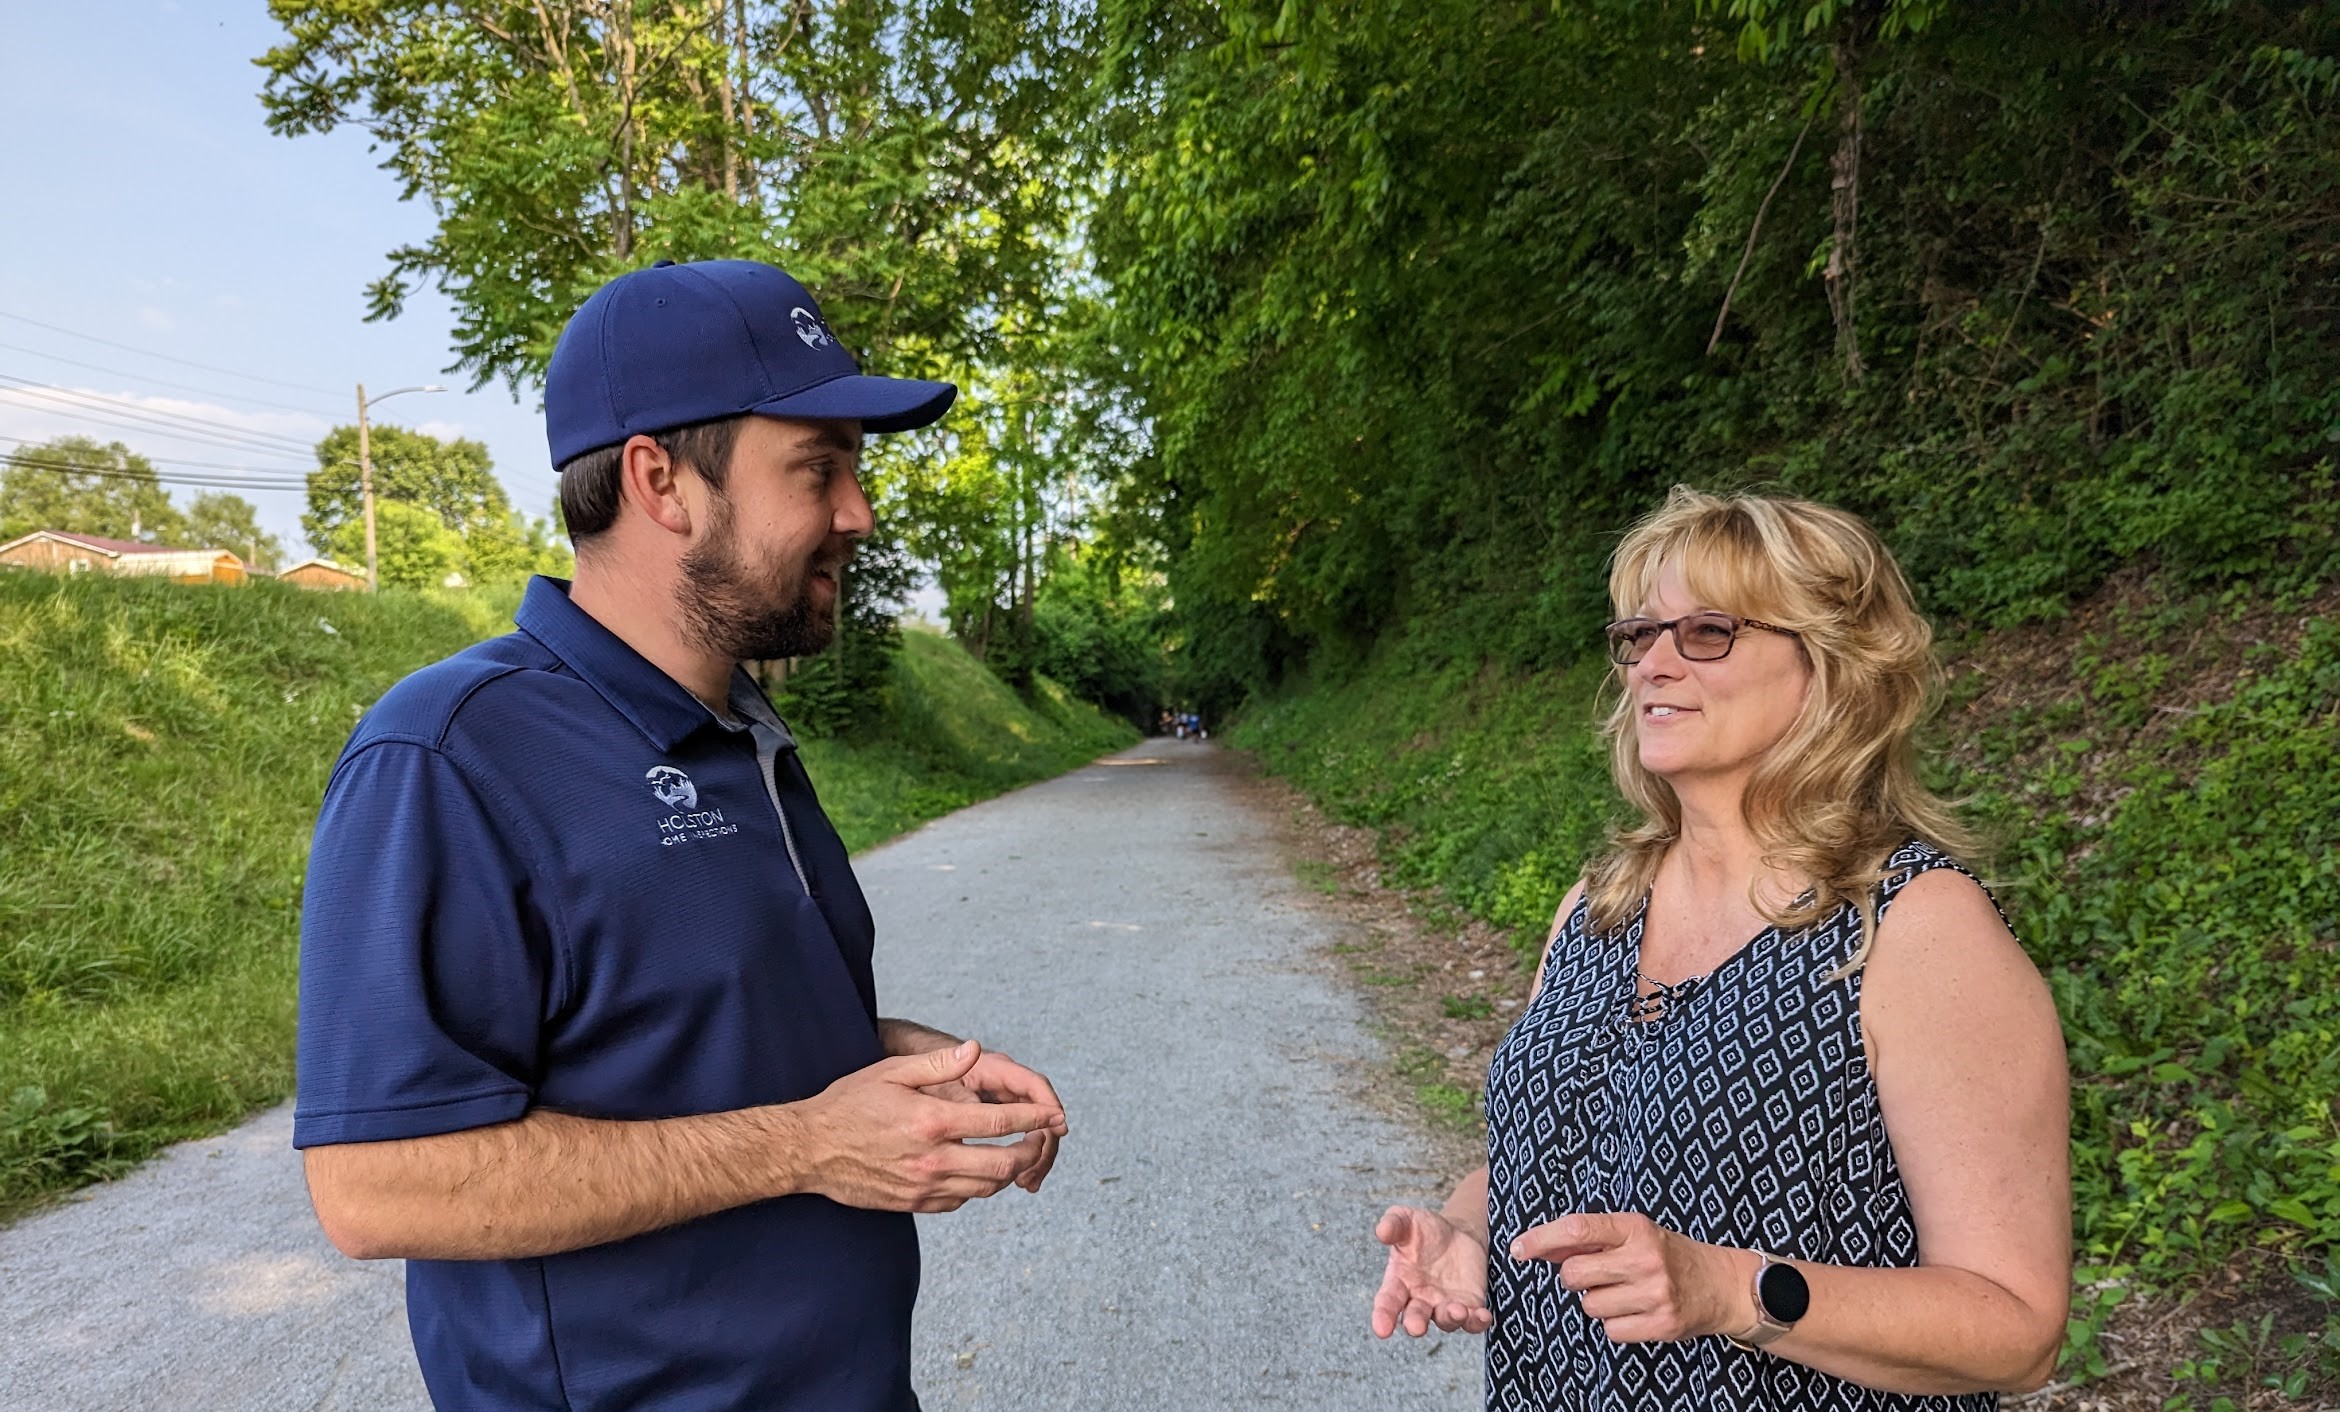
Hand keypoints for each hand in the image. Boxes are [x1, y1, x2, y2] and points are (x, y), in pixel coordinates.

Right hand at [791, 1041, 1068, 1212]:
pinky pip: (961, 1201)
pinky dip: (978, 1187)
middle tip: (1040, 1138)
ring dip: (1008, 1171)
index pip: (999, 1121)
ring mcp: (924, 1186)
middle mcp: (933, 1159)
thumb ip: (938, 1065)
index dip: (1033, 1118)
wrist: (808, 1151)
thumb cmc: (848, 1104)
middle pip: (1003, 1164)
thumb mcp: (891, 1072)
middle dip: (1031, 1150)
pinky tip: (976, 1169)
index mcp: (931, 1122)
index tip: (1053, 1114)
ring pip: (986, 1188)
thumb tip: (975, 1050)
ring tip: (1015, 1153)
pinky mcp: (914, 1204)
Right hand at [1371, 1206, 1492, 1337]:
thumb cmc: (1424, 1230)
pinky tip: (1483, 1316)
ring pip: (1445, 1321)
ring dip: (1450, 1318)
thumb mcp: (1406, 1219)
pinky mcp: (1469, 1306)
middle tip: (1416, 1327)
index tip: (1381, 1330)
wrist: (1458, 1234)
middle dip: (1415, 1324)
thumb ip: (1393, 1224)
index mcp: (1399, 1282)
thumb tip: (1381, 1231)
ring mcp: (1444, 1305)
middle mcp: (1420, 1300)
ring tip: (1457, 1310)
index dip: (1383, 1317)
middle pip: (1415, 1318)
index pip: (1387, 1303)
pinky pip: (1473, 1321)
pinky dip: (1477, 1322)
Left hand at [1509, 1212, 1750, 1342]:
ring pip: (1590, 1305)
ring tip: (1623, 1292)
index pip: (1576, 1229)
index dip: (1541, 1239)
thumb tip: (1541, 1248)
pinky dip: (1615, 1324)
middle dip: (1572, 1278)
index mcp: (1635, 1227)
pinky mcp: (1662, 1324)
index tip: (1518, 1249)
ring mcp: (1655, 1293)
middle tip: (1592, 1276)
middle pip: (1575, 1274)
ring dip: (1596, 1302)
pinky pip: (1611, 1330)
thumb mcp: (1635, 1233)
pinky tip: (1634, 1311)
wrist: (1721, 1284)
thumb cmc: (1668, 1254)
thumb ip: (1592, 1239)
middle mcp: (1645, 1258)